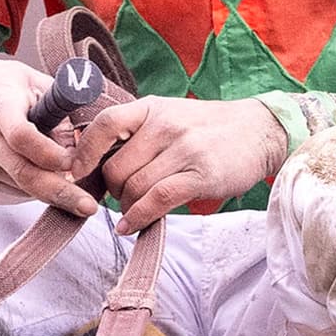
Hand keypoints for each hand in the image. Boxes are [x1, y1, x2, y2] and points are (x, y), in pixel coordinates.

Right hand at [0, 48, 99, 216]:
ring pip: (20, 186)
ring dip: (50, 191)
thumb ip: (59, 108)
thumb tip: (82, 143)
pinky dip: (34, 187)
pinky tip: (48, 178)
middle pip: (22, 174)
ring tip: (77, 189)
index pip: (22, 137)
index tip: (75, 164)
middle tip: (88, 206)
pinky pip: (11, 187)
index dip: (50, 154)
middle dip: (59, 193)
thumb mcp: (32, 81)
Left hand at [69, 96, 287, 234]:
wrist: (259, 131)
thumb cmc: (208, 129)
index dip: (84, 152)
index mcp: (151, 108)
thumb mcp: (170, 116)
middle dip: (112, 191)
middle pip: (115, 168)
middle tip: (122, 198)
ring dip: (128, 207)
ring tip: (135, 210)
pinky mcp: (200, 174)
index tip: (75, 172)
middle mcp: (165, 125)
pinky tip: (133, 226)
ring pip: (135, 187)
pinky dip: (139, 218)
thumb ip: (138, 134)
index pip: (105, 124)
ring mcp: (183, 149)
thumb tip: (96, 162)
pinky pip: (157, 200)